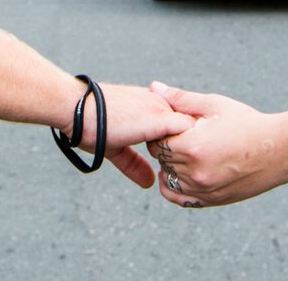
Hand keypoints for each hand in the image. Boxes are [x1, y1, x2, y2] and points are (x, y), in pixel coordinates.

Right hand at [77, 83, 194, 187]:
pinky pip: (186, 131)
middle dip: (203, 144)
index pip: (185, 121)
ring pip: (196, 128)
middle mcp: (162, 104)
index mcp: (155, 106)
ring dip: (200, 146)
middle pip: (197, 125)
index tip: (199, 157)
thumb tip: (149, 183)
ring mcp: (161, 111)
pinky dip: (192, 146)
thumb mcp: (117, 148)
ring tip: (205, 164)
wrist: (77, 109)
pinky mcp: (158, 120)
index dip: (193, 139)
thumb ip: (135, 163)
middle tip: (210, 164)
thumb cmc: (91, 125)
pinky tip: (193, 162)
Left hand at [145, 82, 287, 206]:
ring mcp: (202, 189)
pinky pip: (179, 199)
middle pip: (162, 159)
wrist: (280, 150)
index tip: (175, 124)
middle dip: (167, 146)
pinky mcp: (211, 200)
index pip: (157, 141)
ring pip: (168, 179)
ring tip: (186, 151)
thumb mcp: (215, 104)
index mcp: (192, 146)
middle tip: (183, 135)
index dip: (163, 130)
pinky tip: (181, 173)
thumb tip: (154, 87)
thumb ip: (181, 99)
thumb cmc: (248, 122)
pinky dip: (173, 187)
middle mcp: (194, 171)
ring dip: (171, 165)